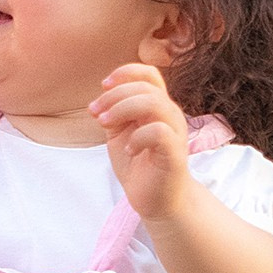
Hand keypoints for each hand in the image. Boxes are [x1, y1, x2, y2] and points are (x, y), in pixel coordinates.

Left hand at [90, 60, 193, 221]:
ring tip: (105, 125)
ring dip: (123, 109)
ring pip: (154, 103)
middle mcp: (170, 115)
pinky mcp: (175, 153)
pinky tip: (129, 149)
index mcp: (158, 106)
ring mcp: (175, 132)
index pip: (149, 74)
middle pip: (146, 87)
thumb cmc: (139, 164)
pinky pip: (159, 131)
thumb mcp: (119, 133)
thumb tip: (101, 101)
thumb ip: (114, 114)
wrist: (156, 200)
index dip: (126, 73)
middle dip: (114, 96)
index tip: (103, 86)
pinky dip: (138, 137)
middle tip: (96, 114)